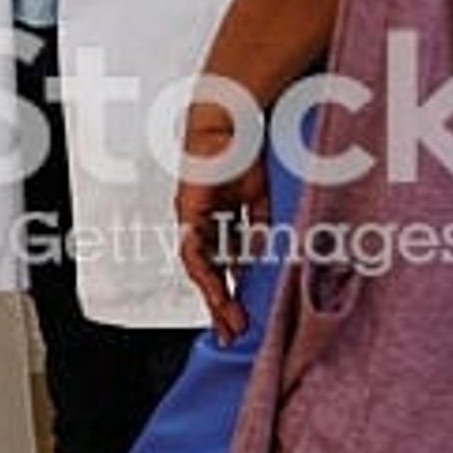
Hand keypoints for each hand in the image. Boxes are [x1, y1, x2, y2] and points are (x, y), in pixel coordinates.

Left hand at [174, 89, 271, 344]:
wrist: (229, 120)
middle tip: (233, 333)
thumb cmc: (243, 150)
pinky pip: (194, 249)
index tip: (243, 316)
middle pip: (212, 271)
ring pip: (201, 267)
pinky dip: (207, 272)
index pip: (225, 262)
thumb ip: (259, 230)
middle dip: (223, 304)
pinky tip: (218, 291)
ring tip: (228, 321)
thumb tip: (265, 260)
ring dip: (215, 296)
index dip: (233, 290)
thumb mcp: (258, 200)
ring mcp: (192, 218)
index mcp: (220, 218)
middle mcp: (203, 222)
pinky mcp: (187, 212)